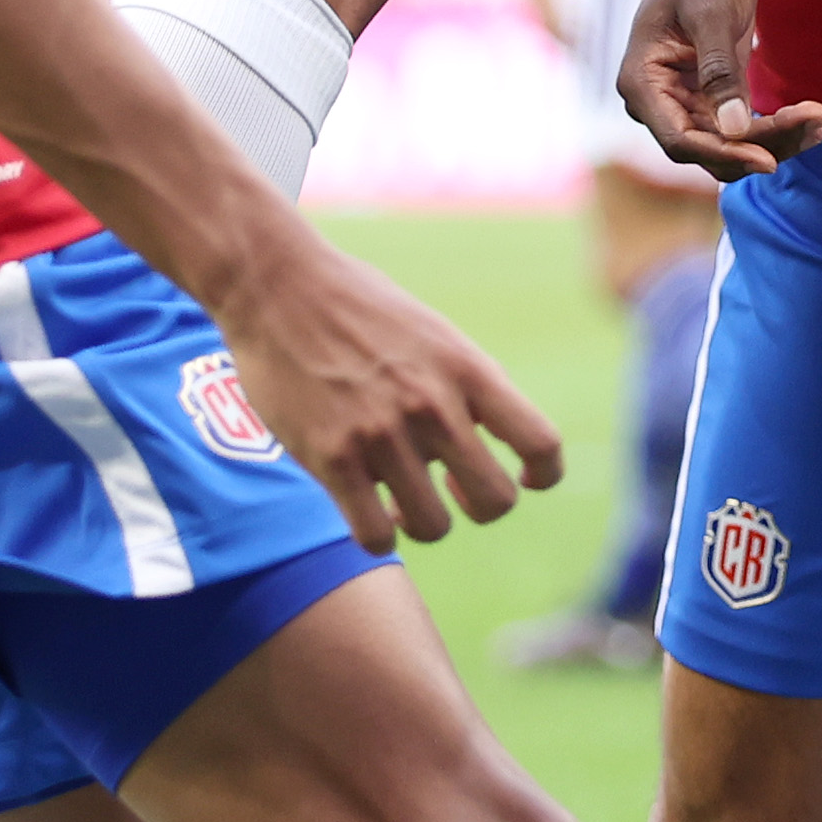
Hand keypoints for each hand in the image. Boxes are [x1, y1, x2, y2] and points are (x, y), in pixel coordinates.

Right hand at [214, 229, 568, 551]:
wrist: (278, 285)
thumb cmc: (356, 304)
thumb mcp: (432, 332)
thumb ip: (464, 384)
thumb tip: (488, 435)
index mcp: (467, 369)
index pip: (540, 443)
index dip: (543, 474)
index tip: (524, 477)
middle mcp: (433, 405)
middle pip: (497, 501)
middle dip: (479, 505)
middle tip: (450, 486)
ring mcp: (383, 435)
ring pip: (434, 527)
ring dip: (422, 522)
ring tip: (402, 500)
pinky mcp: (333, 458)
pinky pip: (374, 536)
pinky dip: (378, 536)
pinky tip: (369, 512)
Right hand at [619, 0, 821, 180]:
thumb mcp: (712, 15)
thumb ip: (720, 72)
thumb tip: (736, 130)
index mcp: (641, 82)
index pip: (679, 140)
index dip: (724, 153)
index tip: (770, 159)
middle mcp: (657, 101)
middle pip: (708, 148)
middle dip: (761, 145)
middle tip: (814, 126)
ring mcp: (682, 101)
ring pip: (728, 143)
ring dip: (774, 139)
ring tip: (819, 121)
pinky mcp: (709, 97)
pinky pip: (740, 126)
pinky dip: (774, 126)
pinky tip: (811, 122)